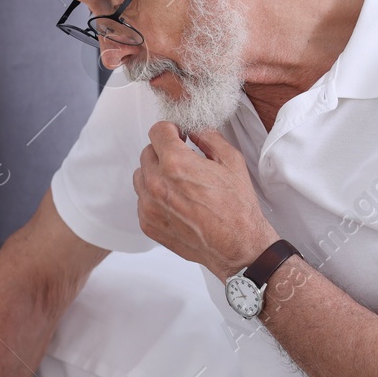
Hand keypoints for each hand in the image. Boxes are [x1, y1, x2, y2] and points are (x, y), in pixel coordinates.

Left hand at [133, 125, 277, 280]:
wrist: (236, 245)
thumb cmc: (237, 208)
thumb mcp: (231, 161)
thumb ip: (210, 138)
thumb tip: (196, 131)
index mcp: (176, 163)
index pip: (157, 131)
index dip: (170, 130)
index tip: (177, 136)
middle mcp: (157, 184)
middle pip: (147, 153)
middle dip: (164, 152)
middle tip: (183, 161)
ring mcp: (149, 205)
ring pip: (141, 176)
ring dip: (156, 174)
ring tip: (179, 183)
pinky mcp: (147, 223)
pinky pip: (142, 200)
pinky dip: (155, 197)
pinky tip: (176, 202)